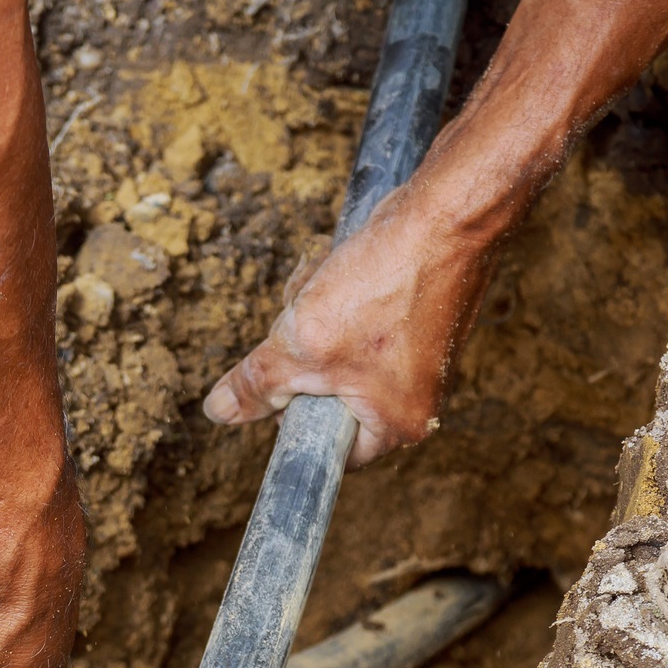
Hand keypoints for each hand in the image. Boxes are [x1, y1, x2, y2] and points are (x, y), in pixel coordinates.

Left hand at [201, 188, 498, 467]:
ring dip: (313, 317)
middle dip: (300, 353)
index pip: (330, 450)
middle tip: (305, 324)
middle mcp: (414, 398)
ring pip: (332, 351)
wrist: (446, 217)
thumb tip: (221, 412)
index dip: (293, 419)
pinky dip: (336, 294)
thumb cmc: (387, 284)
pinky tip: (339, 267)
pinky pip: (353, 321)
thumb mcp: (303, 344)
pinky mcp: (411, 320)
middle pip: (325, 395)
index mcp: (396, 424)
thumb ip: (258, 384)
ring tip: (326, 283)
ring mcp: (416, 357)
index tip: (277, 390)